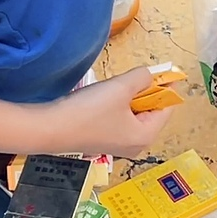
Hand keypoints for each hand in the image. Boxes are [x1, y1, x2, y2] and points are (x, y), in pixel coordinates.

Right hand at [43, 67, 173, 157]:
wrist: (49, 129)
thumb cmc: (89, 110)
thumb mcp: (121, 87)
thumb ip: (142, 77)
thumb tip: (151, 75)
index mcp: (146, 136)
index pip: (167, 109)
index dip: (167, 88)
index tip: (164, 71)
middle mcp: (136, 145)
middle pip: (151, 113)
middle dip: (146, 93)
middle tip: (134, 77)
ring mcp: (119, 146)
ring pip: (134, 115)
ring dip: (130, 98)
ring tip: (116, 87)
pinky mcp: (103, 141)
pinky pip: (120, 120)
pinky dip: (118, 107)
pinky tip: (104, 97)